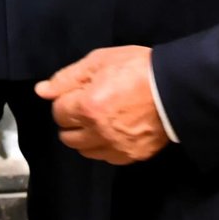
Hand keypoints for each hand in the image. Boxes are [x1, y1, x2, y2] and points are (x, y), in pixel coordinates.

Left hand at [35, 45, 168, 164]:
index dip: (65, 101)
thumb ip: (67, 78)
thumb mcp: (100, 61)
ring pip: (85, 151)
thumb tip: (41, 91)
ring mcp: (117, 147)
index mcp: (88, 107)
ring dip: (85, 137)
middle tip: (85, 107)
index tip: (78, 93)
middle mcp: (99, 132)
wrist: (176, 87)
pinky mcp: (133, 156)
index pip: (58, 113)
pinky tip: (113, 132)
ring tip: (99, 121)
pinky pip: (107, 158)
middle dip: (71, 121)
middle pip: (67, 137)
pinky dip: (105, 147)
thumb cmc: (137, 68)